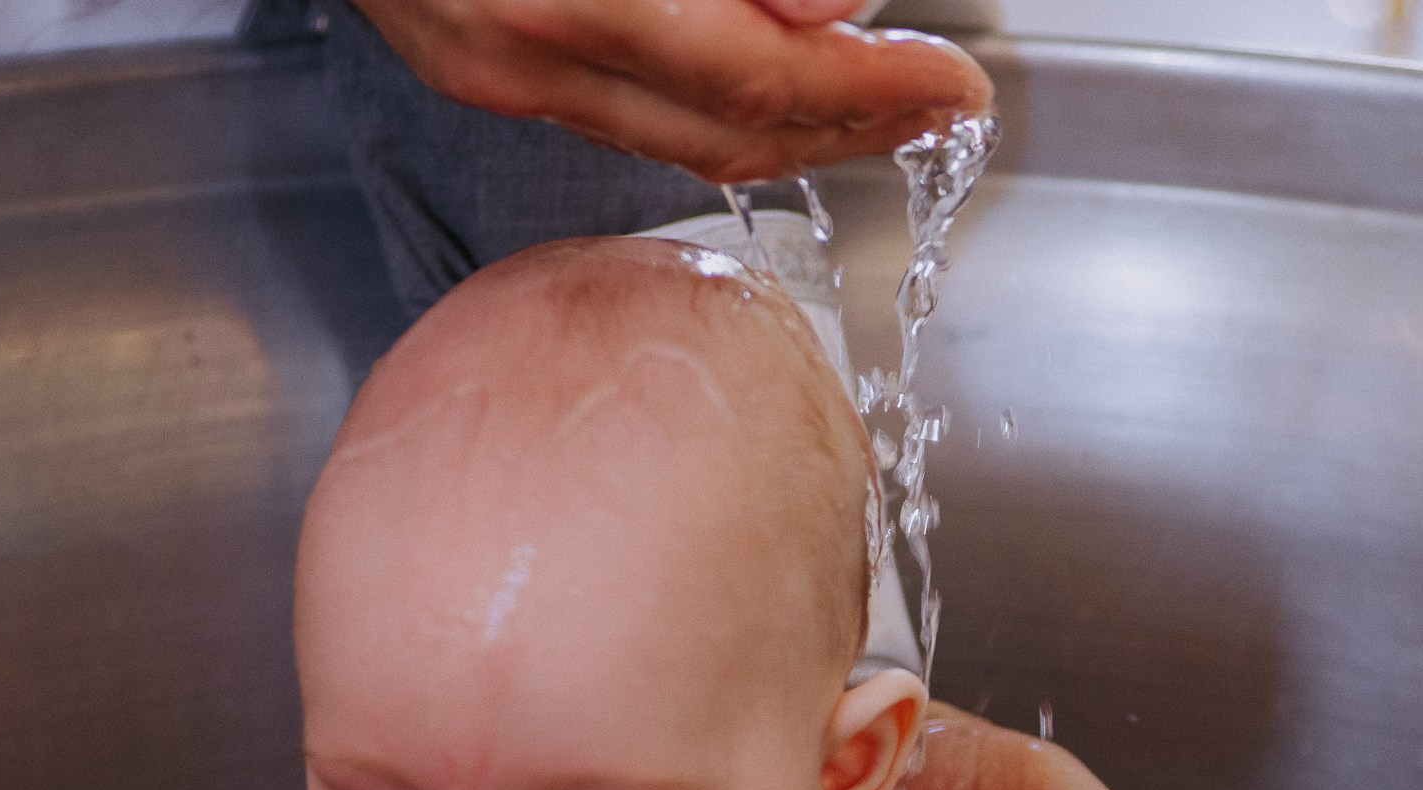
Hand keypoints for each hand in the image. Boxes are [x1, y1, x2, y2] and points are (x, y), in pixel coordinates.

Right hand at [347, 0, 993, 184]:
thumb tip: (833, 4)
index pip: (760, 77)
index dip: (872, 91)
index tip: (954, 86)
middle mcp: (519, 52)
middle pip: (723, 140)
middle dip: (847, 131)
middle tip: (936, 108)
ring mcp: (486, 71)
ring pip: (669, 143)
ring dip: (783, 128)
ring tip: (868, 99)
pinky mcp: (468, 63)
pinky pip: (616, 114)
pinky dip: (704, 110)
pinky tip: (752, 83)